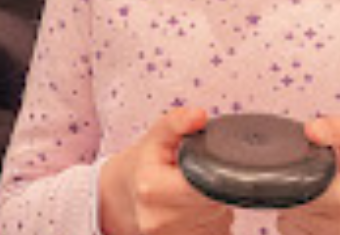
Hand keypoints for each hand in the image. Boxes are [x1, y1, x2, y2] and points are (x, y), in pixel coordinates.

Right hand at [98, 107, 233, 234]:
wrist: (121, 200)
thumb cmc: (142, 165)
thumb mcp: (155, 136)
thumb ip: (177, 122)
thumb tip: (200, 116)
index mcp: (152, 190)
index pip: (204, 183)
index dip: (214, 171)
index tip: (209, 163)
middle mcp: (160, 221)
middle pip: (215, 203)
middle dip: (214, 185)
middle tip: (199, 173)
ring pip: (219, 220)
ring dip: (215, 204)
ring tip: (194, 190)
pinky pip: (216, 232)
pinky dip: (212, 219)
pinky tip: (195, 208)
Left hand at [278, 116, 339, 234]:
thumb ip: (337, 129)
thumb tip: (310, 130)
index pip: (304, 189)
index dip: (293, 175)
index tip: (300, 166)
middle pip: (292, 205)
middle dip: (296, 187)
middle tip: (315, 177)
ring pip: (288, 220)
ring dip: (296, 204)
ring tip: (320, 193)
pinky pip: (292, 232)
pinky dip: (298, 220)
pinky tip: (317, 210)